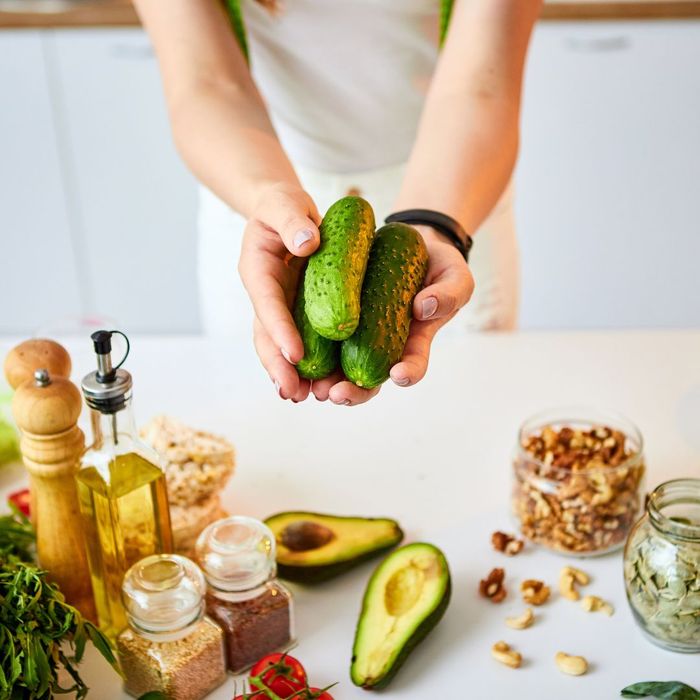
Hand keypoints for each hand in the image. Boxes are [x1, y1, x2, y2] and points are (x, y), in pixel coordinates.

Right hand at [239, 183, 320, 401]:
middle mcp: (266, 296)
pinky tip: (319, 385)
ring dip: (289, 373)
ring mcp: (280, 307)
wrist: (283, 214)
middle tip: (292, 394)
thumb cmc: (282, 207)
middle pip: (267, 336)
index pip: (267, 304)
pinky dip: (306, 364)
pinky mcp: (296, 313)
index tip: (296, 354)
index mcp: (258, 271)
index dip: (280, 330)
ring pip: (280, 346)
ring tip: (302, 398)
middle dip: (278, 366)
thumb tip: (306, 244)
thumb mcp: (285, 204)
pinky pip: (301, 340)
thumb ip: (292, 221)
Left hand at [311, 226, 474, 404]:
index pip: (412, 363)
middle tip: (337, 395)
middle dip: (354, 392)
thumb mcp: (455, 276)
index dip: (407, 371)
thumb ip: (449, 293)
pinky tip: (294, 359)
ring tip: (314, 388)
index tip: (398, 374)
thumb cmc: (440, 267)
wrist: (414, 245)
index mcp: (414, 340)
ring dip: (326, 381)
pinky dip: (310, 351)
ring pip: (341, 366)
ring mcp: (360, 332)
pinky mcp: (338, 315)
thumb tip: (422, 308)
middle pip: (369, 378)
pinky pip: (323, 338)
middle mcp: (384, 344)